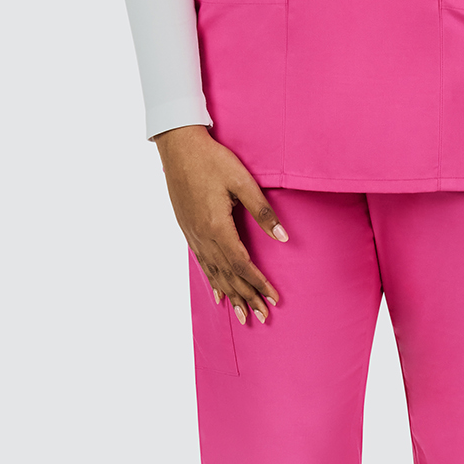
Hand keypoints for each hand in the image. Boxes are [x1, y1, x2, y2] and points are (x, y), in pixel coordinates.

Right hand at [154, 125, 286, 323]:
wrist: (179, 147)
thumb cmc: (212, 160)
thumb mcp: (242, 182)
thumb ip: (263, 211)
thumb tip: (284, 238)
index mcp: (218, 227)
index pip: (242, 265)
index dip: (258, 283)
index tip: (273, 299)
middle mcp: (203, 237)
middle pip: (228, 275)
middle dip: (246, 297)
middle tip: (262, 317)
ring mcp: (193, 235)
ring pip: (214, 273)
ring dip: (231, 294)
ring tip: (242, 314)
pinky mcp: (188, 230)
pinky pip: (202, 263)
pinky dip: (213, 281)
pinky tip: (219, 293)